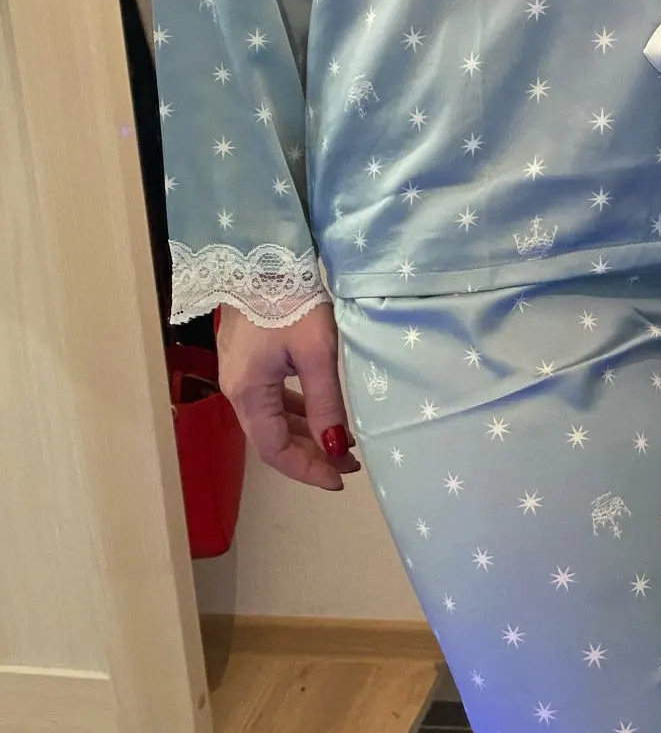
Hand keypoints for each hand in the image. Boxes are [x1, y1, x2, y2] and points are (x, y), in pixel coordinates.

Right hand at [216, 300, 359, 491]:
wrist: (262, 253)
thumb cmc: (291, 300)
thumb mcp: (317, 353)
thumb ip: (325, 403)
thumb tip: (333, 447)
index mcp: (247, 393)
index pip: (274, 450)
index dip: (307, 470)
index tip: (341, 479)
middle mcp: (237, 389)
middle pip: (272, 438)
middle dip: (311, 455)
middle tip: (350, 463)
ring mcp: (241, 373)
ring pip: (273, 419)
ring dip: (306, 434)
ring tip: (343, 443)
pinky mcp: (251, 358)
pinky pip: (273, 398)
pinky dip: (298, 412)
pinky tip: (323, 414)